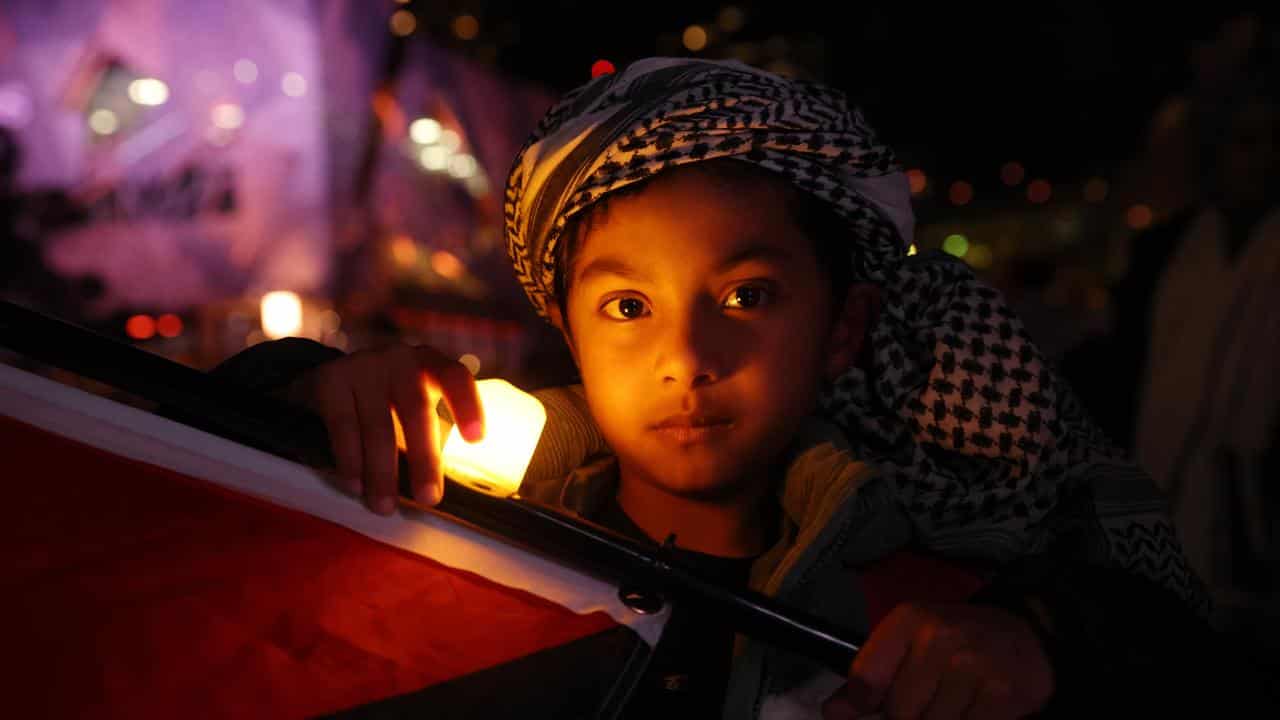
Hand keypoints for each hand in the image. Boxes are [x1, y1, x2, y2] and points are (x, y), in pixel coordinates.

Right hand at [283, 344, 482, 513]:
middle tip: (429, 498)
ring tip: (385, 507)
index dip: (467, 406)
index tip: (476, 440)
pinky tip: (355, 485)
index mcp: (430, 364)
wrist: (328, 381)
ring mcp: (364, 367)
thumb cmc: (388, 403)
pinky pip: (343, 427)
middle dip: (424, 458)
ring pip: (378, 426)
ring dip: (382, 472)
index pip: (455, 378)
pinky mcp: (331, 380)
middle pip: (416, 409)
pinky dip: (350, 461)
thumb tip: (445, 488)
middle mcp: (399, 359)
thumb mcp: (415, 406)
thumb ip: (432, 432)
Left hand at [823, 602, 1052, 719]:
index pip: (866, 679)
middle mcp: (940, 637)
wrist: (1027, 636)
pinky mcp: (1002, 694)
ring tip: (954, 703)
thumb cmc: (958, 643)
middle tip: (930, 699)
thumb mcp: (910, 643)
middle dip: (910, 716)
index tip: (867, 709)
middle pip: (899, 712)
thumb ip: (870, 676)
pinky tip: (973, 711)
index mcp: (908, 620)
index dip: (862, 705)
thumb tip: (833, 712)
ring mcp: (973, 666)